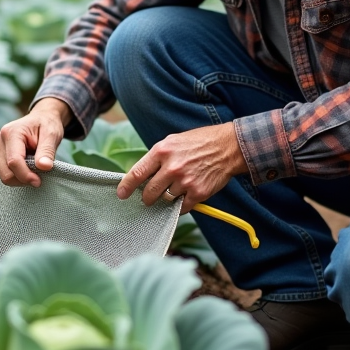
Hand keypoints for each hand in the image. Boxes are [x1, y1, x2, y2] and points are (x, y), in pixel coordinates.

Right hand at [0, 98, 72, 186]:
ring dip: (20, 178)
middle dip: (23, 178)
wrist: (41, 118)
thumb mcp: (52, 135)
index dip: (26, 175)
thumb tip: (44, 167)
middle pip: (6, 172)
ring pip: (3, 176)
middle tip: (39, 176)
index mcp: (11, 132)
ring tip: (33, 168)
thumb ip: (47, 151)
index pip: (14, 161)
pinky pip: (3, 173)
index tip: (39, 181)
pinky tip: (26, 168)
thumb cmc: (46, 125)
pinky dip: (16, 176)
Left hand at [116, 123, 246, 212]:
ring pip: (165, 199)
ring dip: (167, 198)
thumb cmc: (199, 142)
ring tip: (175, 189)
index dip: (126, 185)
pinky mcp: (197, 193)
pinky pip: (181, 208)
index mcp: (162, 151)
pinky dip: (180, 205)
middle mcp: (171, 167)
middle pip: (149, 192)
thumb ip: (158, 157)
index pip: (137, 172)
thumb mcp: (173, 141)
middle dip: (147, 197)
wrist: (228, 147)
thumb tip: (143, 173)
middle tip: (148, 197)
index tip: (121, 194)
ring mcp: (184, 181)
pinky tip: (185, 196)